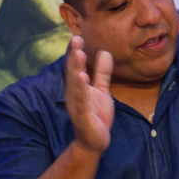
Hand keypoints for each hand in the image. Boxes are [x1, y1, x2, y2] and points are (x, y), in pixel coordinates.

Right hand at [65, 35, 114, 154]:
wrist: (95, 142)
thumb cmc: (96, 116)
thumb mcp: (102, 91)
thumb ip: (102, 73)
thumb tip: (105, 52)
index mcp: (77, 86)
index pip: (75, 66)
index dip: (75, 52)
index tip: (76, 35)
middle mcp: (73, 93)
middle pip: (73, 71)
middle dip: (74, 55)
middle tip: (75, 38)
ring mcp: (77, 105)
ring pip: (75, 84)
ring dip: (76, 69)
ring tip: (79, 54)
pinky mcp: (83, 116)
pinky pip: (82, 100)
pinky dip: (81, 89)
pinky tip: (82, 78)